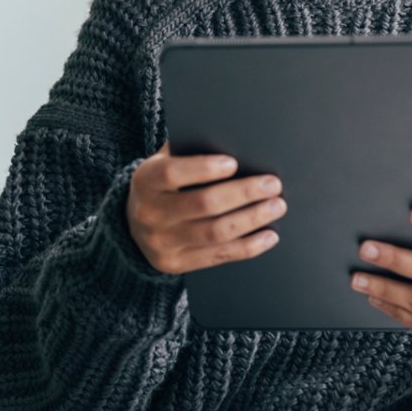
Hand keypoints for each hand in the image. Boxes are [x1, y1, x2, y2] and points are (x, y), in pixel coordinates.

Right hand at [126, 141, 284, 274]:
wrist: (135, 224)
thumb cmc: (163, 184)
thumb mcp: (165, 162)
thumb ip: (190, 152)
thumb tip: (236, 146)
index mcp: (145, 181)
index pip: (172, 173)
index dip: (203, 168)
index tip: (234, 163)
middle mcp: (149, 214)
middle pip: (203, 204)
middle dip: (243, 193)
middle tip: (272, 185)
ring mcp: (161, 243)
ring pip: (215, 233)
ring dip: (251, 219)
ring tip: (276, 207)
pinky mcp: (175, 264)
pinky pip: (218, 256)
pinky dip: (248, 246)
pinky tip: (268, 235)